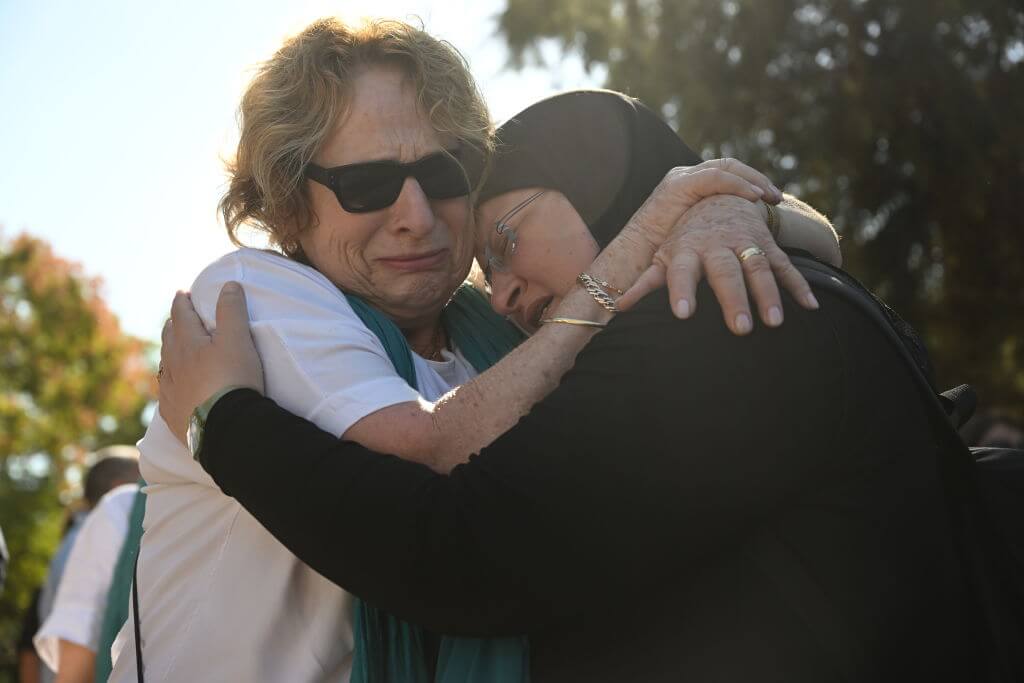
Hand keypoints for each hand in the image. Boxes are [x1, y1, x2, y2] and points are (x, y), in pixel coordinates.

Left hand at [158, 282, 263, 442]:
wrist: (225, 428)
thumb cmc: (233, 380)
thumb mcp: (238, 341)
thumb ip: (232, 311)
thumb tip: (229, 285)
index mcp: (187, 343)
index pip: (181, 315)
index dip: (182, 302)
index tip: (182, 293)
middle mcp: (173, 365)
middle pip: (168, 338)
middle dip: (173, 325)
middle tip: (176, 318)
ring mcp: (169, 391)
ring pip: (165, 365)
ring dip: (169, 352)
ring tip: (174, 349)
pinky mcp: (172, 414)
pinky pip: (165, 393)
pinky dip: (169, 383)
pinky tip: (172, 387)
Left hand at [618, 195, 818, 334]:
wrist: (719, 197)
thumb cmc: (684, 237)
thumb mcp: (663, 255)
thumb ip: (644, 282)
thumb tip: (615, 307)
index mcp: (687, 250)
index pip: (681, 272)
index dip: (681, 291)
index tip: (682, 314)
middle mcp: (716, 245)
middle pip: (725, 272)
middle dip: (732, 299)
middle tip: (738, 329)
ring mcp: (744, 243)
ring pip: (758, 268)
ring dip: (768, 295)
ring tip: (774, 323)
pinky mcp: (767, 244)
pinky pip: (785, 266)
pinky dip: (799, 285)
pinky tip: (810, 307)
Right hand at [621, 157, 782, 247]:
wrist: (631, 260)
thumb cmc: (660, 258)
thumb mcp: (693, 239)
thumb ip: (712, 230)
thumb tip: (741, 238)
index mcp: (688, 188)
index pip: (725, 174)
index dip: (749, 183)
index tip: (770, 200)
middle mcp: (684, 178)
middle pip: (728, 165)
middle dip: (756, 179)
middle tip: (776, 197)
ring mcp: (680, 179)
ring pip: (725, 167)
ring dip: (752, 180)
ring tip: (770, 197)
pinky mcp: (678, 187)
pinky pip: (715, 178)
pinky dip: (737, 185)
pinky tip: (754, 198)